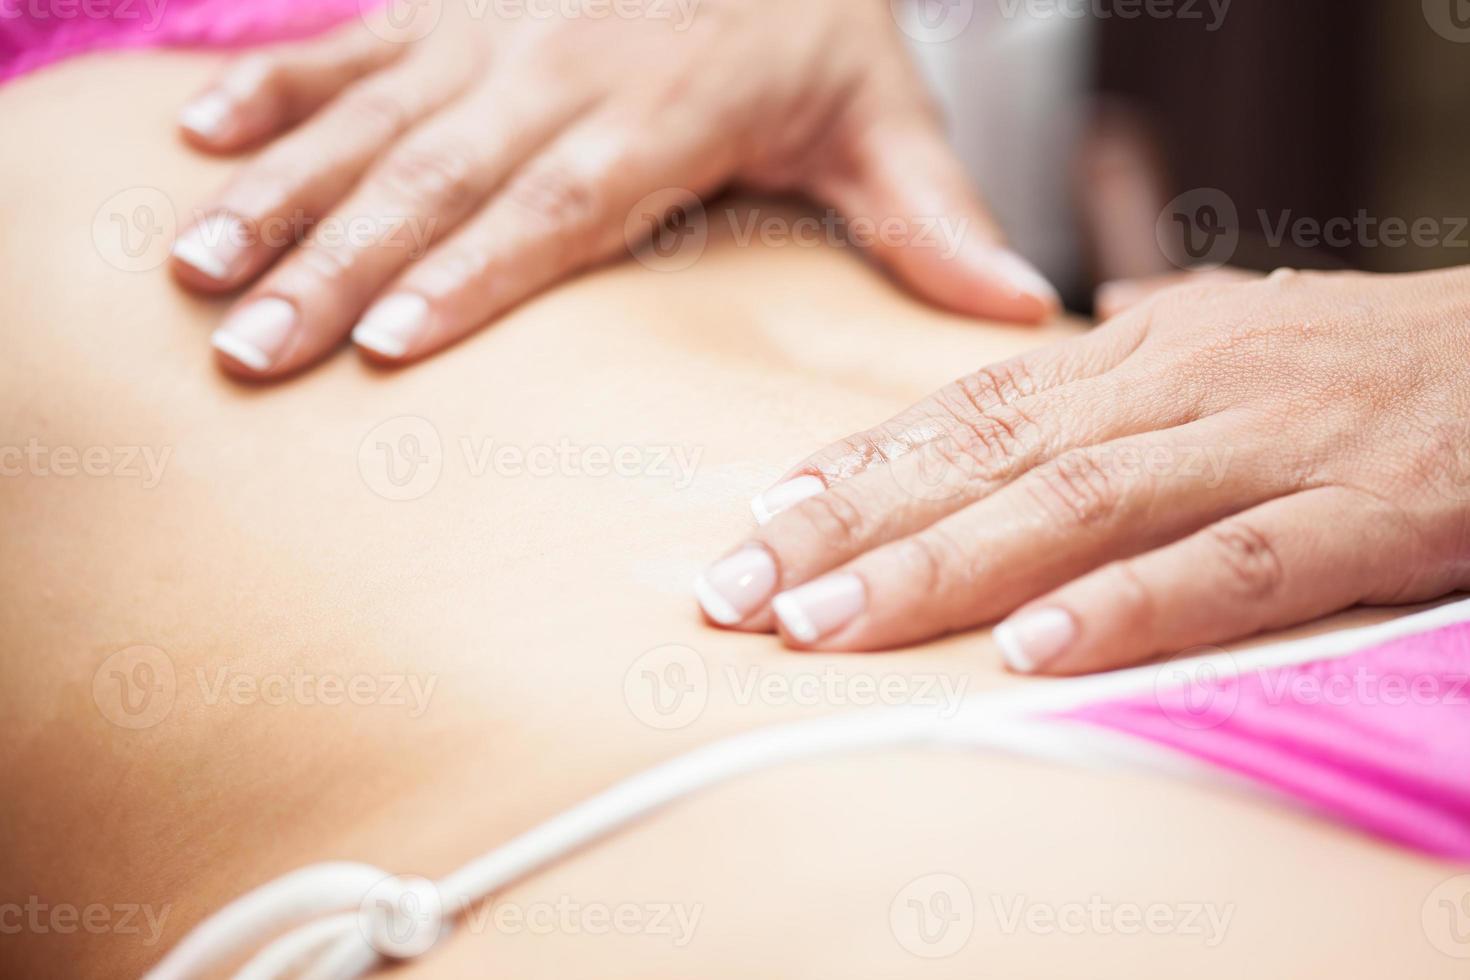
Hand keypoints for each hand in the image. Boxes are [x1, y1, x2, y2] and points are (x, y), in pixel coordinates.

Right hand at [169, 0, 1058, 378]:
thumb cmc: (812, 13)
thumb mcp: (885, 109)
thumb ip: (933, 217)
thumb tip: (1023, 313)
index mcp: (655, 123)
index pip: (551, 210)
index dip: (468, 274)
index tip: (386, 341)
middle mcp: (555, 79)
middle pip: (433, 183)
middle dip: (334, 267)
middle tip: (248, 348)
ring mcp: (489, 38)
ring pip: (367, 122)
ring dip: (278, 194)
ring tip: (192, 270)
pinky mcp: (450, 8)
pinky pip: (347, 45)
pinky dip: (268, 87)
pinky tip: (191, 136)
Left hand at [694, 267, 1469, 673]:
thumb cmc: (1371, 363)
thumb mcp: (1228, 349)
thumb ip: (1123, 381)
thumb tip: (1029, 393)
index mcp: (1143, 350)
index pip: (965, 409)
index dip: (854, 466)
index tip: (758, 523)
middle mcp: (1183, 383)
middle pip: (986, 456)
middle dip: (851, 527)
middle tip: (741, 591)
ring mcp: (1271, 441)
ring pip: (1077, 503)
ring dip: (943, 568)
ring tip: (833, 625)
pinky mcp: (1367, 507)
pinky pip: (1233, 562)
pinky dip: (1130, 605)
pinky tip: (1036, 651)